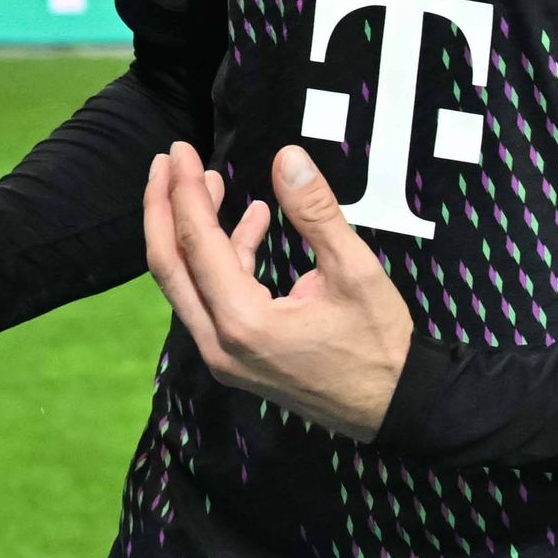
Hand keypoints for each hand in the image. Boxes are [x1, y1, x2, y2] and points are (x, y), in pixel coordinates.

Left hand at [137, 143, 411, 438]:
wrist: (393, 407)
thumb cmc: (379, 342)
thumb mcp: (355, 271)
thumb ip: (316, 212)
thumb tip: (287, 156)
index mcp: (244, 323)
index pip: (196, 244)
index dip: (185, 191)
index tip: (181, 150)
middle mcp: (219, 344)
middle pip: (169, 266)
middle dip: (163, 208)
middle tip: (169, 159)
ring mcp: (224, 357)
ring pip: (187, 284)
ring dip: (191, 232)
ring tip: (212, 182)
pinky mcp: (236, 358)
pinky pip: (212, 300)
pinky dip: (223, 258)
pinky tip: (254, 221)